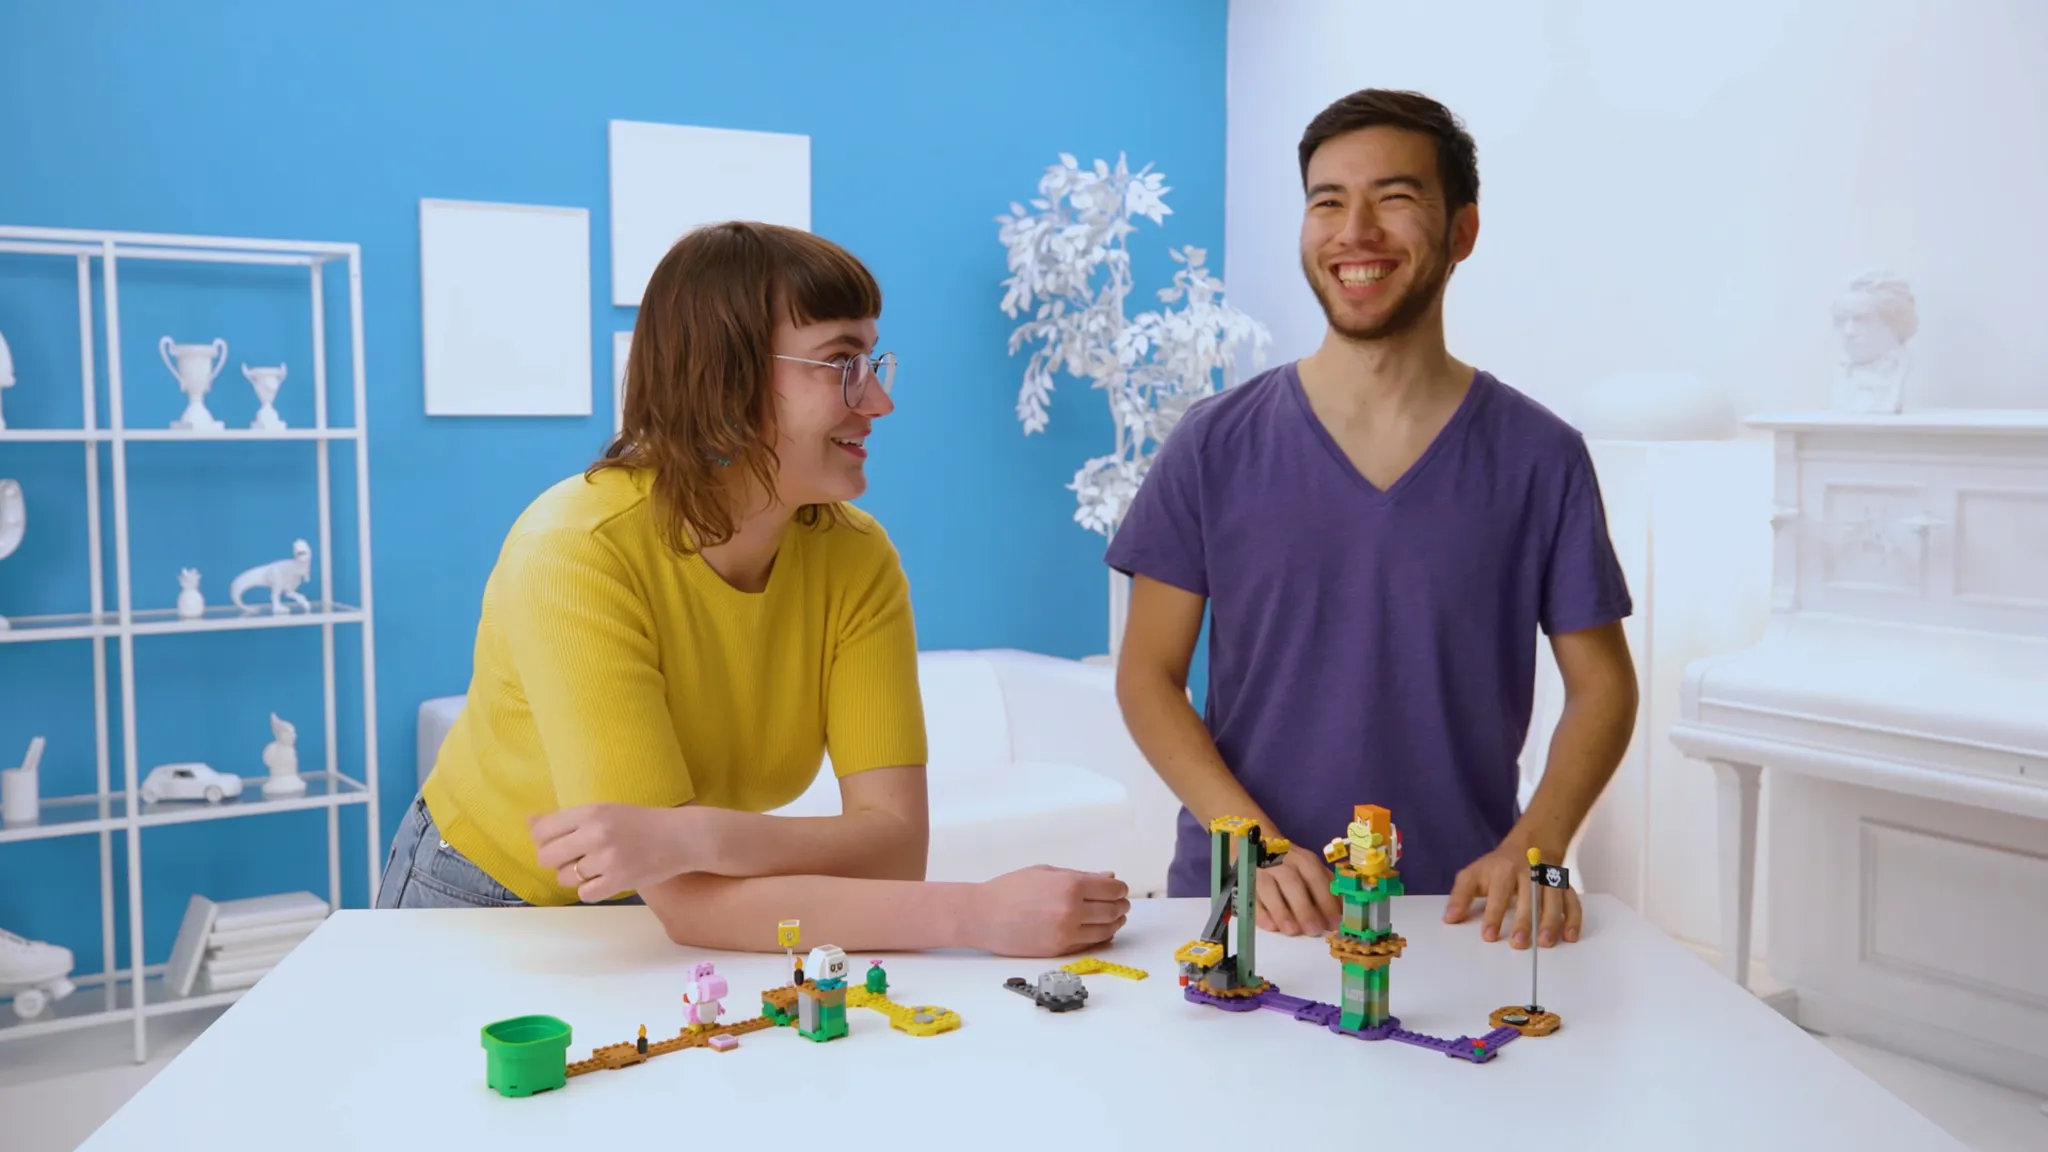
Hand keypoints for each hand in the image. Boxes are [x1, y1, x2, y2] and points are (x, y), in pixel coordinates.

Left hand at [528, 804, 712, 902]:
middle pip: (547, 857)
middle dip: (556, 861)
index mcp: (590, 812)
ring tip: (594, 868)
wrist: (680, 837)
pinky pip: (585, 893)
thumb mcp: (604, 810)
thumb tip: (529, 820)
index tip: (556, 843)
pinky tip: (604, 879)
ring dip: (574, 876)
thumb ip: (567, 818)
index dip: (543, 841)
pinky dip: (591, 889)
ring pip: (565, 877)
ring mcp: (607, 859)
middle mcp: (595, 834)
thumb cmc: (640, 822)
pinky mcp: (619, 880)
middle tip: (574, 858)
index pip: (542, 831)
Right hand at [966, 865, 1130, 956]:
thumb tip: (1109, 878)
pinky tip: (1100, 930)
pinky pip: (1091, 944)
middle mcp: (1072, 910)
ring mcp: (1066, 933)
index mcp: (1070, 885)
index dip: (1120, 889)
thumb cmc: (1011, 889)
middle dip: (1121, 905)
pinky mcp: (1060, 950)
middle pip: (1114, 911)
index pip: (1113, 890)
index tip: (1119, 889)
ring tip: (1114, 917)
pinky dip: (1101, 937)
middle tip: (1121, 903)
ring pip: (1107, 931)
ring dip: (1115, 923)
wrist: (983, 916)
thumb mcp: (1046, 872)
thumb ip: (1080, 876)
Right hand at [1254, 843, 1341, 935]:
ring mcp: (1260, 870)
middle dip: (1304, 908)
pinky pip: (1251, 896)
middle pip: (1292, 883)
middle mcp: (1282, 862)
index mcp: (1303, 860)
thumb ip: (1325, 888)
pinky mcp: (1245, 879)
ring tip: (1292, 931)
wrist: (1258, 844)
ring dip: (1281, 911)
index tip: (1333, 922)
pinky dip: (1260, 912)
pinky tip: (1270, 926)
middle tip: (1313, 930)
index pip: (1316, 878)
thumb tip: (1341, 911)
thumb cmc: (1291, 865)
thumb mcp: (1310, 870)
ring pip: (1269, 888)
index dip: (1325, 901)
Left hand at [1443, 843, 1580, 947]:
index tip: (1489, 936)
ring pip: (1553, 899)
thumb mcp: (1473, 874)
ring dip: (1550, 921)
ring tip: (1545, 943)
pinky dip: (1573, 919)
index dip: (1494, 915)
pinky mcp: (1564, 886)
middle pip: (1529, 896)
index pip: (1499, 892)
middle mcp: (1528, 872)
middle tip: (1519, 944)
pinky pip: (1572, 901)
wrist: (1530, 844)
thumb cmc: (1497, 866)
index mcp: (1503, 870)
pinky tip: (1570, 936)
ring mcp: (1548, 879)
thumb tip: (1450, 919)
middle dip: (1524, 921)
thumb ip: (1460, 896)